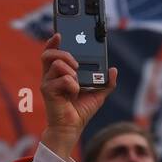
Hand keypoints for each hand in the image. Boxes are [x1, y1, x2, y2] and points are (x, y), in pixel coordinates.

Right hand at [40, 34, 116, 160]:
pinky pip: (63, 79)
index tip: (59, 34)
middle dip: (65, 54)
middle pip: (50, 54)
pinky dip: (73, 86)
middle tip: (77, 65)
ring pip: (57, 63)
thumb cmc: (80, 111)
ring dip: (71, 71)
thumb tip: (113, 70)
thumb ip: (106, 82)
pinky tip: (73, 95)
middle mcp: (51, 76)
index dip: (53, 42)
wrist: (72, 128)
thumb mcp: (98, 94)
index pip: (52, 53)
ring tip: (76, 82)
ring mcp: (48, 83)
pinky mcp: (48, 91)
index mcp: (59, 74)